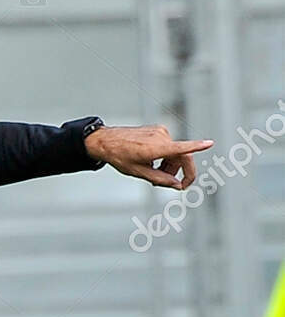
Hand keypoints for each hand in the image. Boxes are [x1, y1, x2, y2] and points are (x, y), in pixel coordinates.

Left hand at [85, 124, 212, 188]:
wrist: (107, 141)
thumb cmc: (120, 157)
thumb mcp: (139, 173)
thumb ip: (160, 179)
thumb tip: (177, 185)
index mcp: (155, 148)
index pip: (180, 148)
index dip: (197, 147)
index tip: (210, 143)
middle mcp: (161, 137)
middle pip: (182, 156)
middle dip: (180, 172)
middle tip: (175, 186)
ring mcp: (161, 132)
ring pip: (176, 153)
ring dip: (171, 166)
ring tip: (155, 174)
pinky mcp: (159, 130)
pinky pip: (169, 146)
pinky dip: (166, 157)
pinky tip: (153, 162)